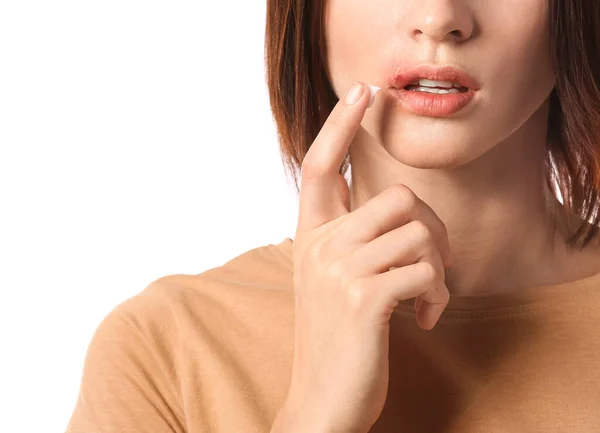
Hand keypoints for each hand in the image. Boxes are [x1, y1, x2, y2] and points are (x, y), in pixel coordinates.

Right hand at [278, 81, 451, 432]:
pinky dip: (438, 295)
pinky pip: (426, 270)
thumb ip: (354, 239)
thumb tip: (408, 213)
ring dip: (440, 267)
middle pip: (398, 197)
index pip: (320, 165)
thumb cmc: (337, 338)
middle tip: (434, 266)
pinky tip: (423, 319)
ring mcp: (338, 270)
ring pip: (419, 231)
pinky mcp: (364, 299)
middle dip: (434, 229)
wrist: (321, 399)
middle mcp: (318, 245)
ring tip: (427, 298)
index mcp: (310, 236)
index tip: (362, 90)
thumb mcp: (335, 280)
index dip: (339, 124)